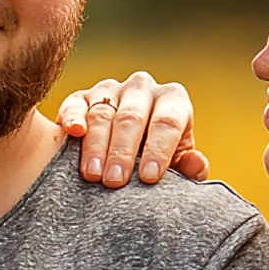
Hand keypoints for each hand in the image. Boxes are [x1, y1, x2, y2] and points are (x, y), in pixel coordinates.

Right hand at [59, 71, 211, 186]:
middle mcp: (142, 88)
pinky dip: (72, 117)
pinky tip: (73, 132)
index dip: (159, 149)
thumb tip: (196, 163)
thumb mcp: (177, 166)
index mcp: (173, 100)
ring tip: (93, 176)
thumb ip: (189, 169)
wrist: (127, 153)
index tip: (149, 177)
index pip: (167, 122)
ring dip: (96, 146)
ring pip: (102, 113)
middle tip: (116, 182)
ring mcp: (109, 90)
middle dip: (123, 151)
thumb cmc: (156, 161)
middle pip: (132, 117)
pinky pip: (75, 104)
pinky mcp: (81, 98)